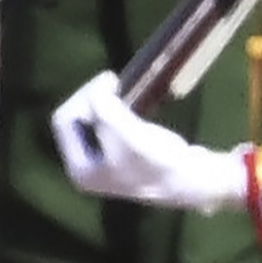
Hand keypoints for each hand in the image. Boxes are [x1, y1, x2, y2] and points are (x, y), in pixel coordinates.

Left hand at [49, 75, 247, 214]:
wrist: (197, 182)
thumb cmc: (159, 162)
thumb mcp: (126, 132)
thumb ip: (103, 107)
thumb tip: (99, 87)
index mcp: (80, 169)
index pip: (64, 121)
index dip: (83, 95)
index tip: (111, 80)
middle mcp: (87, 169)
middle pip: (75, 120)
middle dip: (92, 99)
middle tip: (114, 82)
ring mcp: (105, 165)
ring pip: (91, 122)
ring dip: (104, 104)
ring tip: (122, 92)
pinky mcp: (123, 159)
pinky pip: (107, 127)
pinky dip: (116, 113)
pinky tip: (130, 106)